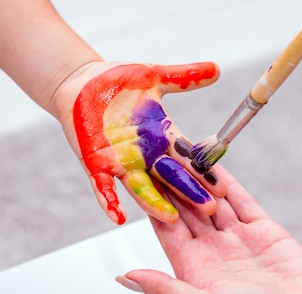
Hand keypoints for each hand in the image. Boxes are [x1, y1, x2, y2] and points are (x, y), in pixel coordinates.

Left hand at [54, 62, 226, 224]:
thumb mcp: (153, 78)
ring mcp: (120, 162)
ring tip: (170, 217)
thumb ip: (185, 78)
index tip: (222, 187)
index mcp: (161, 136)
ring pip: (141, 187)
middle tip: (209, 207)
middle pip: (170, 177)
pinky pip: (102, 186)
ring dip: (154, 203)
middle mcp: (144, 155)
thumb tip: (217, 69)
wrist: (80, 82)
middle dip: (189, 192)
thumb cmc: (117, 81)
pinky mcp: (95, 165)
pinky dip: (109, 201)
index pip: (187, 158)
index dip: (203, 172)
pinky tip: (117, 217)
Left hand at [118, 165, 301, 293]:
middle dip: (172, 181)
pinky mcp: (261, 230)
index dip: (152, 200)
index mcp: (191, 267)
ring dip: (196, 176)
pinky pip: (240, 200)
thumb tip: (124, 276)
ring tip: (181, 148)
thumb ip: (162, 289)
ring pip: (211, 199)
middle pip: (185, 208)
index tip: (139, 174)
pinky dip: (226, 181)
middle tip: (158, 150)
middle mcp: (210, 250)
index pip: (166, 226)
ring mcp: (236, 238)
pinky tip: (213, 163)